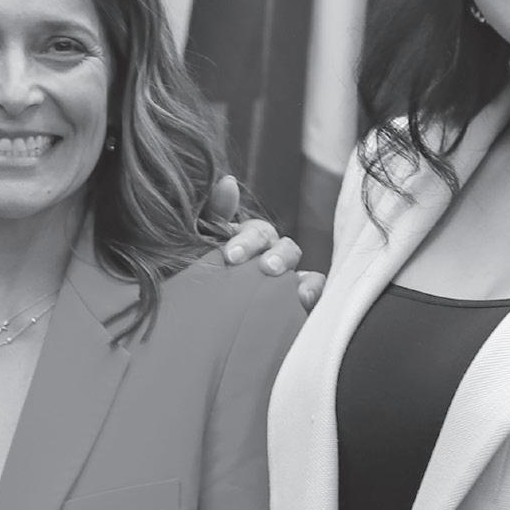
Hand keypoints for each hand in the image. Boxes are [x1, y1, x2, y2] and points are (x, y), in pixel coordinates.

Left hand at [207, 174, 322, 309]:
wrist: (195, 327)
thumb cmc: (199, 277)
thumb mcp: (198, 246)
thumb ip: (213, 215)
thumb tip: (228, 182)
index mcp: (248, 242)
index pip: (256, 232)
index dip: (247, 240)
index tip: (231, 256)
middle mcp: (271, 258)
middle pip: (285, 247)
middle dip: (277, 256)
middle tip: (265, 268)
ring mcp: (287, 282)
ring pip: (304, 269)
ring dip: (301, 275)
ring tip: (294, 289)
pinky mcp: (298, 304)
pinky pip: (314, 292)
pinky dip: (314, 291)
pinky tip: (304, 300)